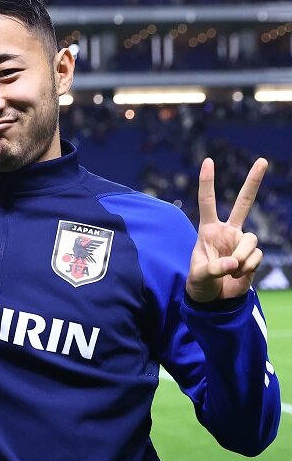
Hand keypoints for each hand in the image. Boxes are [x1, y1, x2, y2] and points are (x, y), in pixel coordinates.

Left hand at [186, 157, 266, 302]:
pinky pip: (256, 256)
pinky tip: (238, 275)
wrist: (214, 300)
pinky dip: (247, 268)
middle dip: (253, 182)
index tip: (208, 161)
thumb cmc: (200, 284)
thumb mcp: (198, 277)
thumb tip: (233, 262)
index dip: (207, 182)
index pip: (207, 201)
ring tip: (230, 270)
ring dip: (241, 257)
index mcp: (208, 230)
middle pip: (244, 203)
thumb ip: (213, 269)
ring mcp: (241, 242)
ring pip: (251, 239)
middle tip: (263, 160)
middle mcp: (227, 231)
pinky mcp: (253, 255)